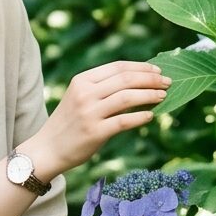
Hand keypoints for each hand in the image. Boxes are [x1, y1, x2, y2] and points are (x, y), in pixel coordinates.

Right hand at [29, 60, 171, 176]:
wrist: (47, 149)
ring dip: (150, 95)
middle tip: (168, 82)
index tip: (158, 70)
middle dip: (151, 79)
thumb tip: (139, 80)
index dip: (141, 67)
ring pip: (127, 97)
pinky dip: (141, 117)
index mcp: (82, 80)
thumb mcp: (81, 97)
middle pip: (126, 79)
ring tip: (164, 96)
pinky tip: (151, 115)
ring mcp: (89, 113)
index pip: (118, 67)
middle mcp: (85, 93)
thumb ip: (103, 88)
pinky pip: (124, 121)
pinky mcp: (94, 132)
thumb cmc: (69, 123)